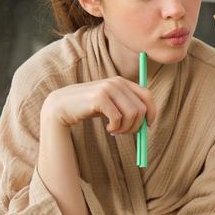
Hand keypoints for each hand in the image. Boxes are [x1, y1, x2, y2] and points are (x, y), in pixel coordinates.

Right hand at [41, 77, 155, 134]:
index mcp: (122, 82)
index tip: (147, 126)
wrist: (62, 105)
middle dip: (136, 125)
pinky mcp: (100, 97)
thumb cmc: (89, 107)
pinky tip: (107, 129)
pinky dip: (115, 128)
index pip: (147, 95)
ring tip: (115, 131)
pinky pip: (118, 118)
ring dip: (125, 128)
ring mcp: (108, 88)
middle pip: (141, 108)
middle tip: (125, 133)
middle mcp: (117, 82)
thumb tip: (147, 123)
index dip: (151, 112)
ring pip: (132, 114)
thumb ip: (127, 108)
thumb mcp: (111, 104)